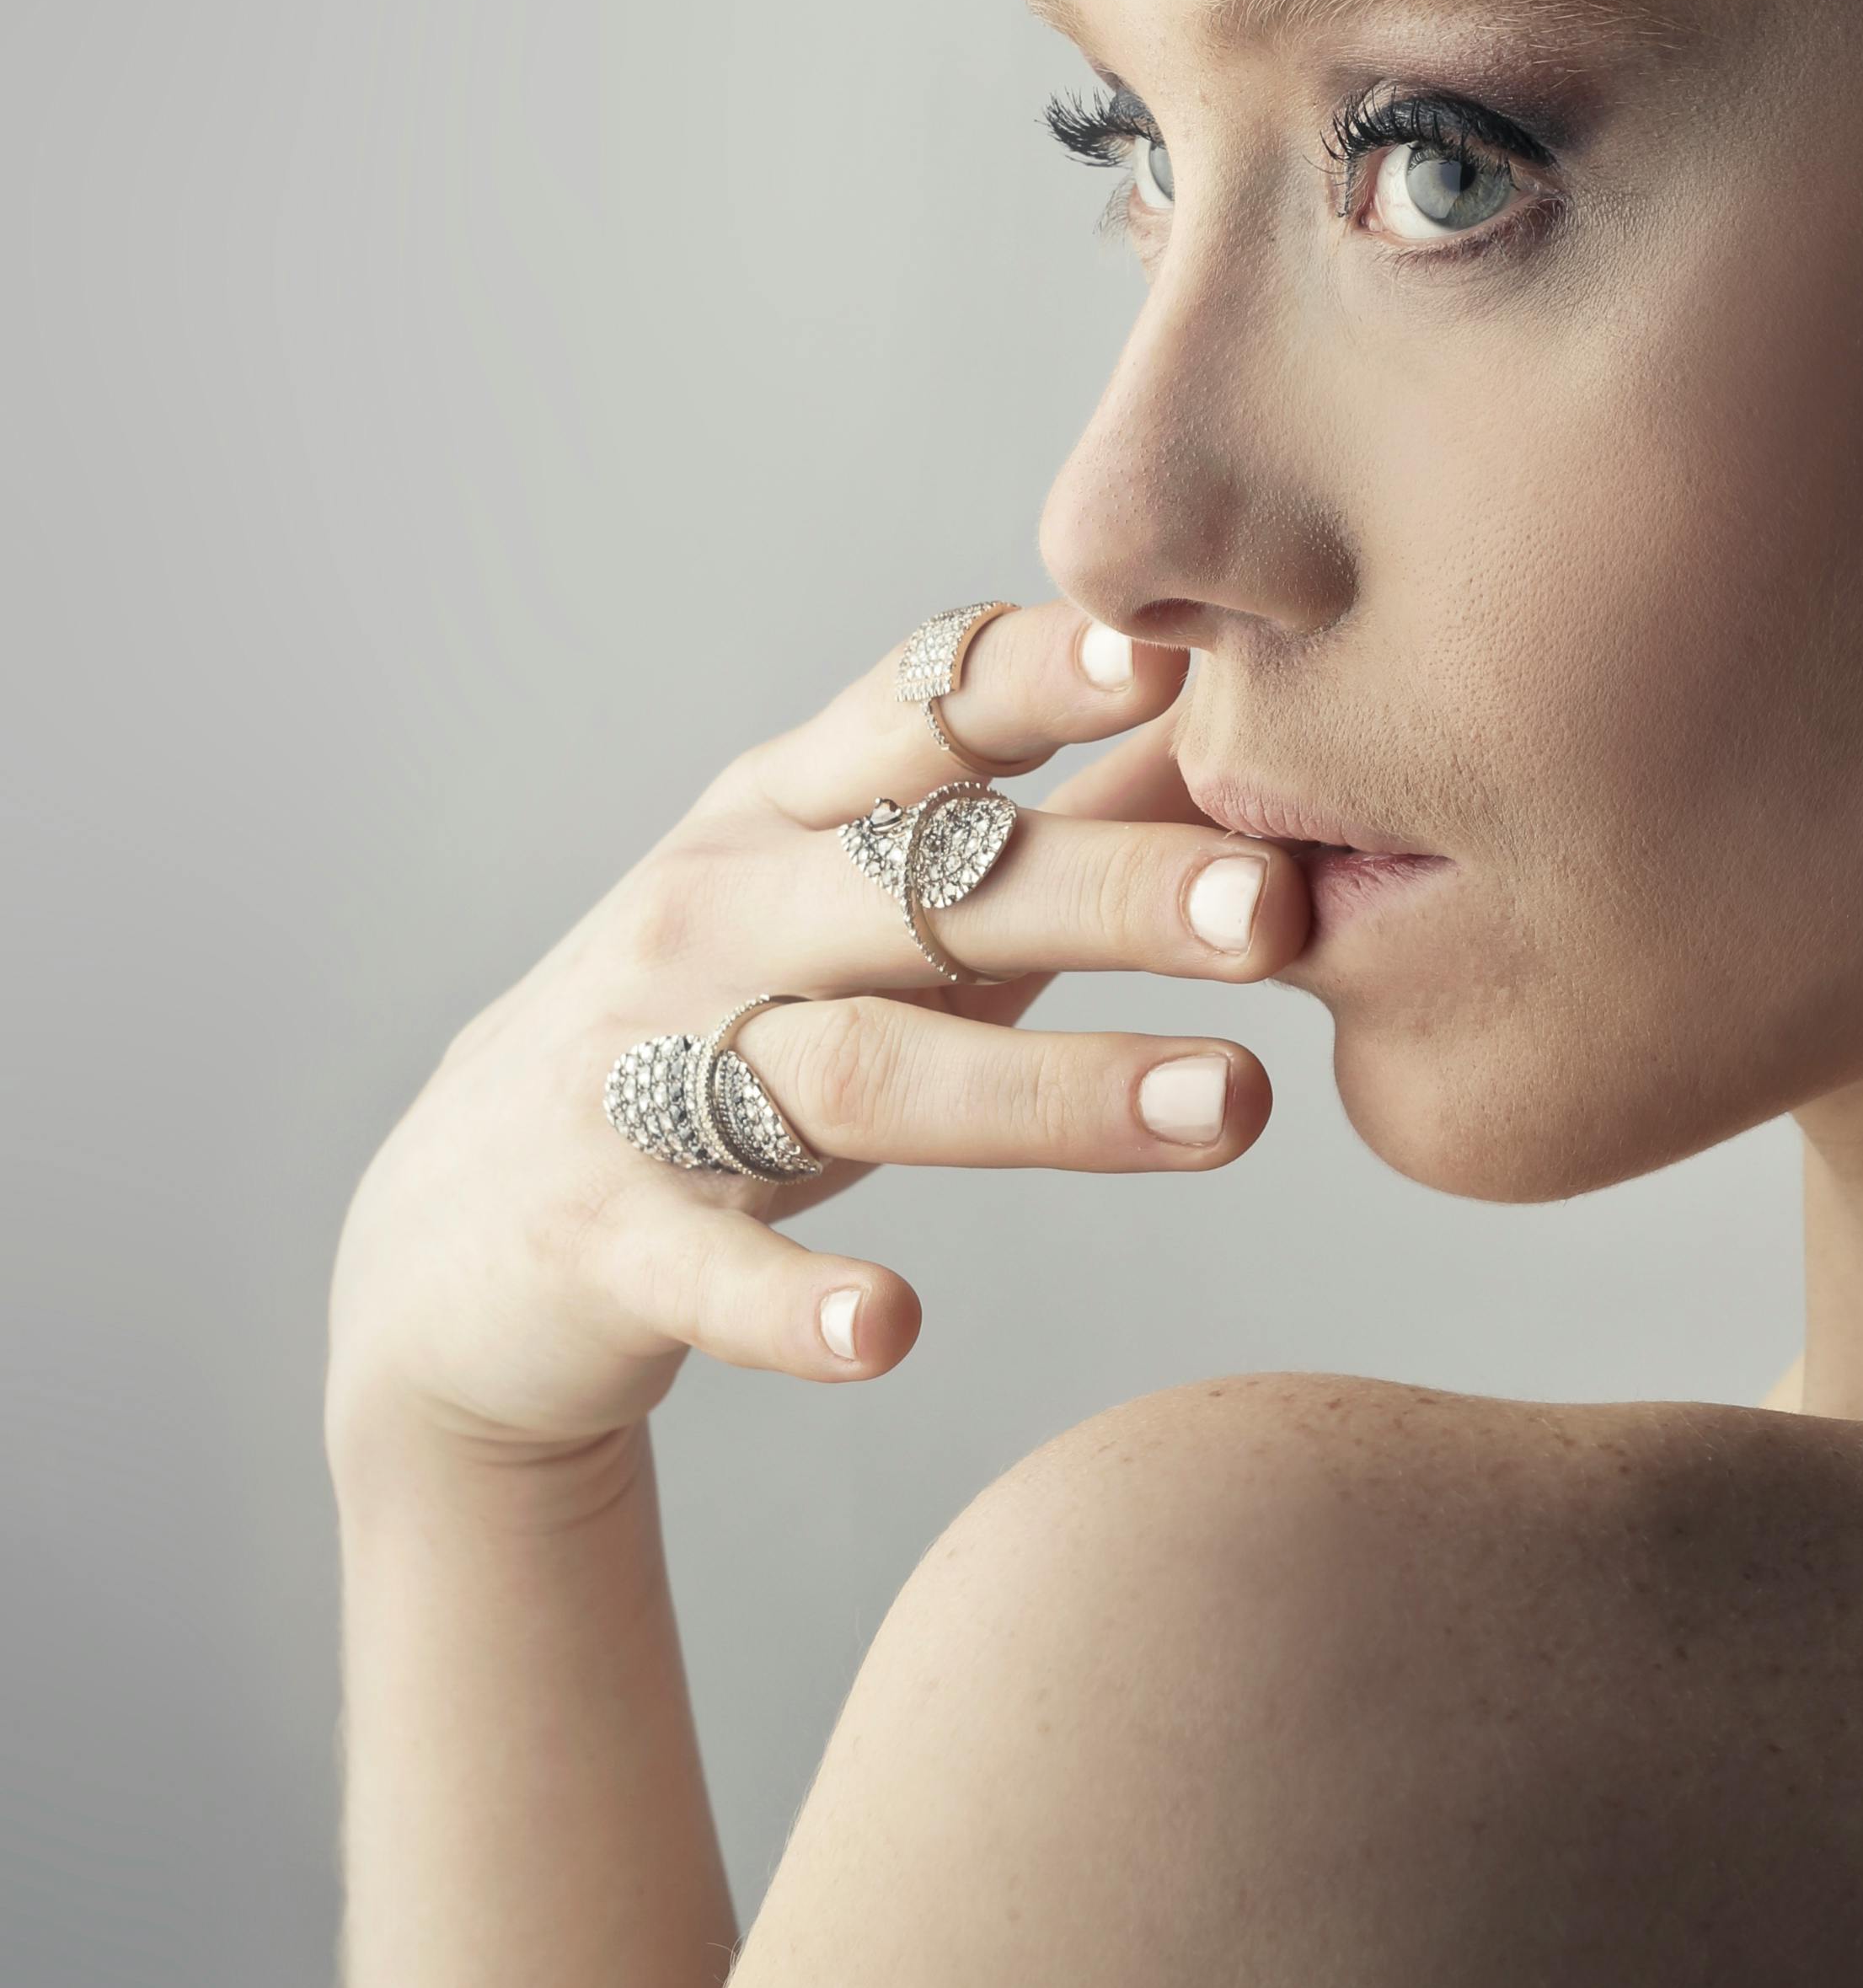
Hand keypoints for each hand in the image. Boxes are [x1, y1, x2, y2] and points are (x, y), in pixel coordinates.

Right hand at [327, 608, 1297, 1469]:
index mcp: (783, 814)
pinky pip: (703, 1270)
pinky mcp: (598, 1239)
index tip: (1179, 653)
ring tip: (1231, 1109)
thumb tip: (1252, 740)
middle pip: (925, 887)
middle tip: (1279, 906)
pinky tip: (891, 1333)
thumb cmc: (738, 1031)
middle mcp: (712, 919)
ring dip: (1051, 1092)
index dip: (1042, 677)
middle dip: (1106, 887)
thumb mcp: (876, 917)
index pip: (921, 714)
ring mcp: (640, 1075)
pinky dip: (793, 1306)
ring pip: (858, 1070)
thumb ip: (1054, 833)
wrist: (458, 1244)